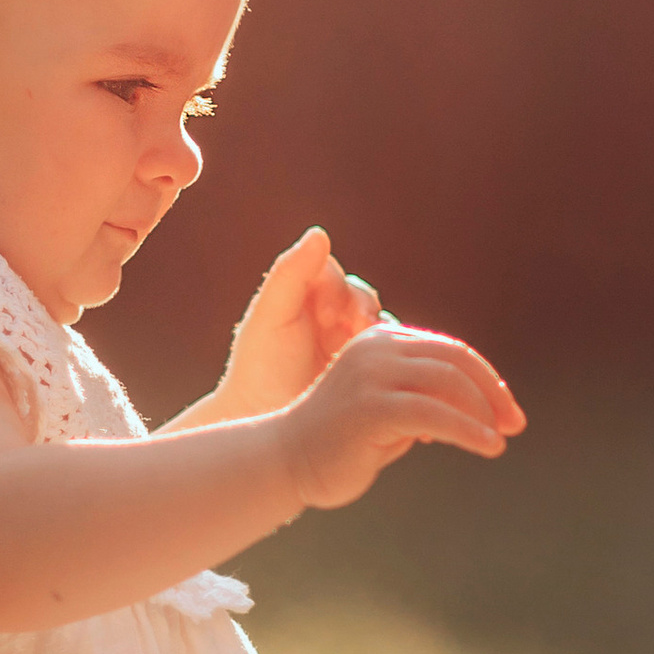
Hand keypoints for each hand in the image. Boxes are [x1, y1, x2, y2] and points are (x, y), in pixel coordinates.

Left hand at [211, 230, 383, 422]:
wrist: (265, 421)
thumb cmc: (259, 368)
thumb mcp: (270, 317)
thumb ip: (290, 274)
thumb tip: (320, 232)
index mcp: (306, 296)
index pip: (335, 277)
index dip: (338, 290)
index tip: (326, 316)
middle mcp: (331, 315)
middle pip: (363, 298)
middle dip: (362, 311)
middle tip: (355, 332)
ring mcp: (350, 343)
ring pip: (381, 326)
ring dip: (379, 336)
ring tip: (370, 358)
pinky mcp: (368, 371)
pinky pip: (393, 357)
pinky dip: (394, 360)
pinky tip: (387, 371)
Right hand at [279, 319, 522, 512]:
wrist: (285, 463)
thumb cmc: (340, 445)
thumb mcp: (389, 411)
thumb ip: (424, 399)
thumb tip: (478, 407)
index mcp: (381, 342)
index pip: (448, 351)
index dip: (485, 380)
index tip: (506, 412)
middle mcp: (377, 349)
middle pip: (455, 359)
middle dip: (491, 393)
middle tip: (515, 424)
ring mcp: (372, 375)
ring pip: (449, 383)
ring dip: (484, 412)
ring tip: (501, 439)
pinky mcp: (371, 407)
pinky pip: (435, 413)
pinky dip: (468, 430)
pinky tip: (488, 446)